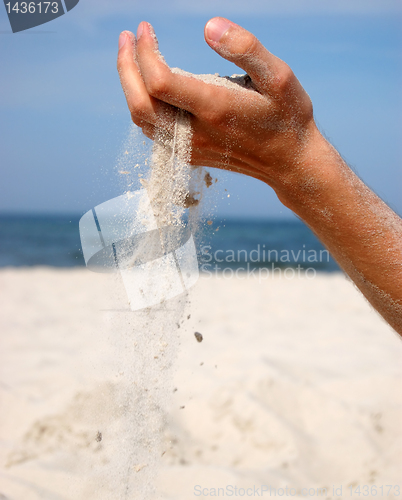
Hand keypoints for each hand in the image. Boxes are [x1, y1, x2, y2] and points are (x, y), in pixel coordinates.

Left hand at [117, 18, 317, 191]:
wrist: (289, 162)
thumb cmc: (288, 116)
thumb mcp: (278, 76)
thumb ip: (245, 48)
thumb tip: (209, 25)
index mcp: (215, 109)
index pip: (159, 81)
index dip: (145, 52)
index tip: (145, 28)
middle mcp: (196, 133)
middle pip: (140, 104)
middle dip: (126, 67)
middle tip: (126, 37)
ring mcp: (191, 148)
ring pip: (143, 121)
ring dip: (130, 87)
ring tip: (131, 58)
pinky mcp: (190, 155)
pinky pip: (155, 132)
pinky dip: (143, 107)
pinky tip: (149, 87)